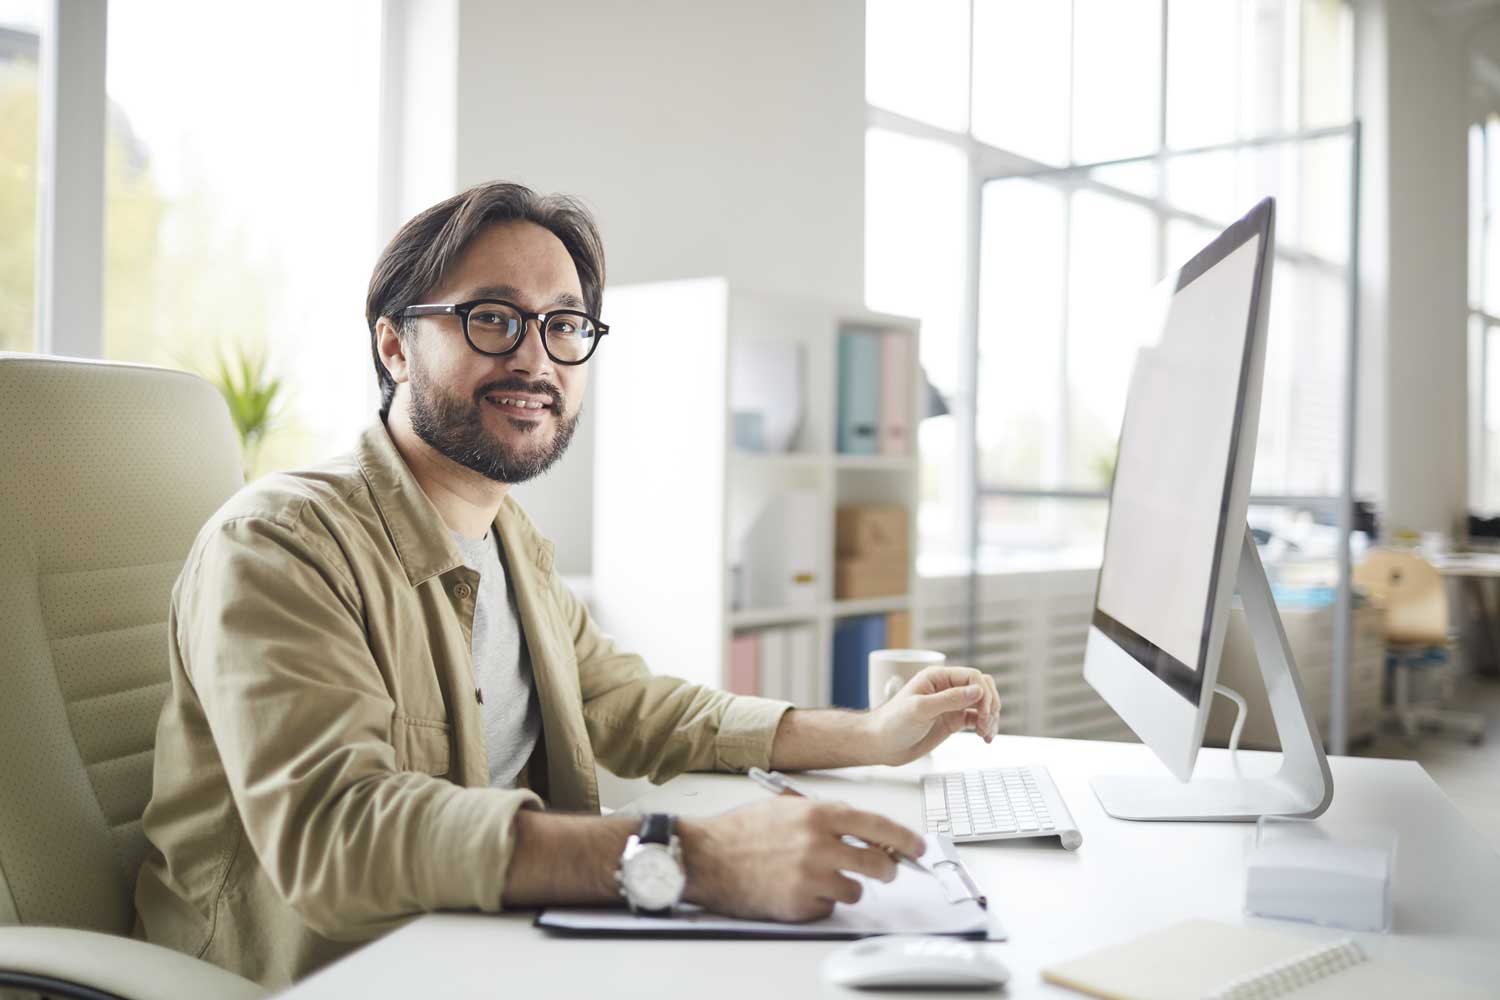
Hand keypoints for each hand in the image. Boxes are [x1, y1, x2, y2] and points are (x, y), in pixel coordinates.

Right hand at [678, 796, 924, 921]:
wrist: (707, 857)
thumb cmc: (744, 830)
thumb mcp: (789, 806)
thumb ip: (830, 815)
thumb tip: (868, 832)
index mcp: (820, 814)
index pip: (879, 827)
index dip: (905, 839)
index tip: (918, 848)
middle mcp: (819, 845)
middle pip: (878, 864)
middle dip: (886, 869)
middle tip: (882, 870)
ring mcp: (810, 878)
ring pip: (856, 891)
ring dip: (847, 886)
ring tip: (821, 877)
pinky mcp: (799, 905)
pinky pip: (830, 908)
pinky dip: (821, 902)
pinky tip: (799, 889)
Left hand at [864, 665, 1001, 765]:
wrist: (881, 745)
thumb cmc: (892, 723)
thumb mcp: (920, 709)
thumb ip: (950, 699)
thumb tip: (978, 690)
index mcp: (937, 677)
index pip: (972, 676)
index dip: (983, 692)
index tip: (984, 712)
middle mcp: (946, 688)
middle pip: (982, 688)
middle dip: (990, 704)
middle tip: (987, 723)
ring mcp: (951, 705)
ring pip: (982, 704)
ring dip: (991, 717)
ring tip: (987, 734)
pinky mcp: (952, 721)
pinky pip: (976, 719)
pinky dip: (985, 727)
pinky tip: (985, 737)